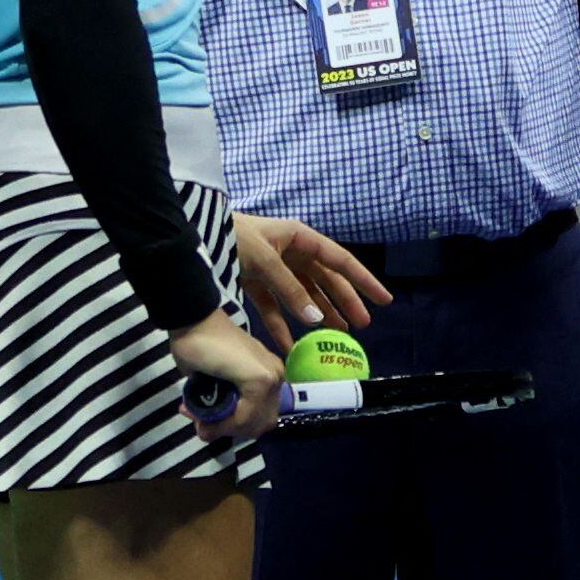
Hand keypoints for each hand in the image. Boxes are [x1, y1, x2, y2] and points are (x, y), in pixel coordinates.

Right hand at [168, 310, 285, 441]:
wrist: (192, 320)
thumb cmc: (198, 344)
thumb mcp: (211, 383)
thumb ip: (220, 404)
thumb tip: (210, 426)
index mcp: (268, 373)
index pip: (260, 417)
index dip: (233, 427)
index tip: (204, 423)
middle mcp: (275, 374)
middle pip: (259, 424)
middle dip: (229, 430)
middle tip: (200, 422)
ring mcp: (271, 376)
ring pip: (253, 424)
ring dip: (223, 428)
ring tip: (198, 418)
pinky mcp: (261, 378)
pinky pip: (245, 416)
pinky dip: (224, 424)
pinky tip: (205, 417)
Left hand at [233, 214, 393, 353]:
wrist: (196, 233)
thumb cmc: (234, 237)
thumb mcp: (265, 260)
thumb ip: (290, 290)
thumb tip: (316, 320)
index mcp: (301, 238)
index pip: (341, 260)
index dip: (363, 281)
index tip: (383, 300)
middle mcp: (292, 252)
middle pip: (325, 280)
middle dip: (343, 303)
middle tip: (360, 327)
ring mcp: (276, 268)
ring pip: (304, 295)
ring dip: (317, 315)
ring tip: (333, 335)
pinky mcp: (257, 282)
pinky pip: (276, 307)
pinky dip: (282, 325)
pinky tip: (289, 345)